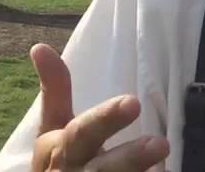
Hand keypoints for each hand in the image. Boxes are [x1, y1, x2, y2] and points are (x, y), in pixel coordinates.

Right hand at [29, 44, 169, 171]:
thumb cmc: (61, 160)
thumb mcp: (52, 129)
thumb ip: (55, 91)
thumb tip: (39, 46)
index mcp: (60, 150)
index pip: (82, 132)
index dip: (106, 119)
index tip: (133, 102)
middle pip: (101, 168)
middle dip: (130, 158)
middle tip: (161, 144)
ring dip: (138, 171)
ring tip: (164, 159)